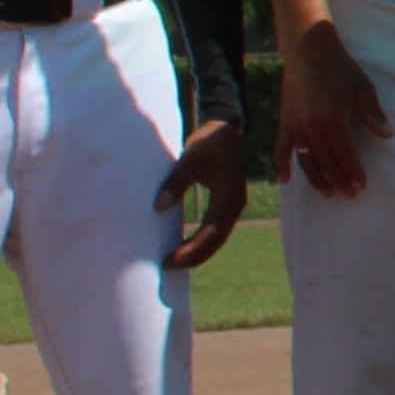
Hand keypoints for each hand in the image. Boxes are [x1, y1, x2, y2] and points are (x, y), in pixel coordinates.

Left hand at [159, 117, 251, 273]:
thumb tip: (159, 207)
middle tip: (168, 266)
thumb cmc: (209, 142)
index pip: (210, 233)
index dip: (191, 250)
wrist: (227, 128)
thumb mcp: (191, 158)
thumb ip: (176, 182)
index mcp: (229, 197)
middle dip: (194, 256)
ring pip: (217, 238)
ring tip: (174, 260)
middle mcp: (235, 206)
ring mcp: (233, 205)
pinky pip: (216, 229)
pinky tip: (185, 244)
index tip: (170, 260)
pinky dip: (201, 241)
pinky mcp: (227, 202)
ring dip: (198, 251)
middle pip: (216, 241)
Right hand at [277, 20, 388, 200]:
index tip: (361, 187)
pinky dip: (281, 164)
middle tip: (349, 195)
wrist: (308, 50)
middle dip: (339, 180)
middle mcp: (311, 125)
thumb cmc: (340, 68)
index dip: (353, 172)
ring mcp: (295, 124)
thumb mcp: (362, 88)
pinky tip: (284, 180)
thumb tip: (388, 135)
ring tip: (327, 193)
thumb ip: (373, 114)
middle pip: (326, 161)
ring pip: (305, 159)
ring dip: (316, 178)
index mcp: (333, 118)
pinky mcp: (284, 120)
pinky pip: (281, 147)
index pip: (345, 153)